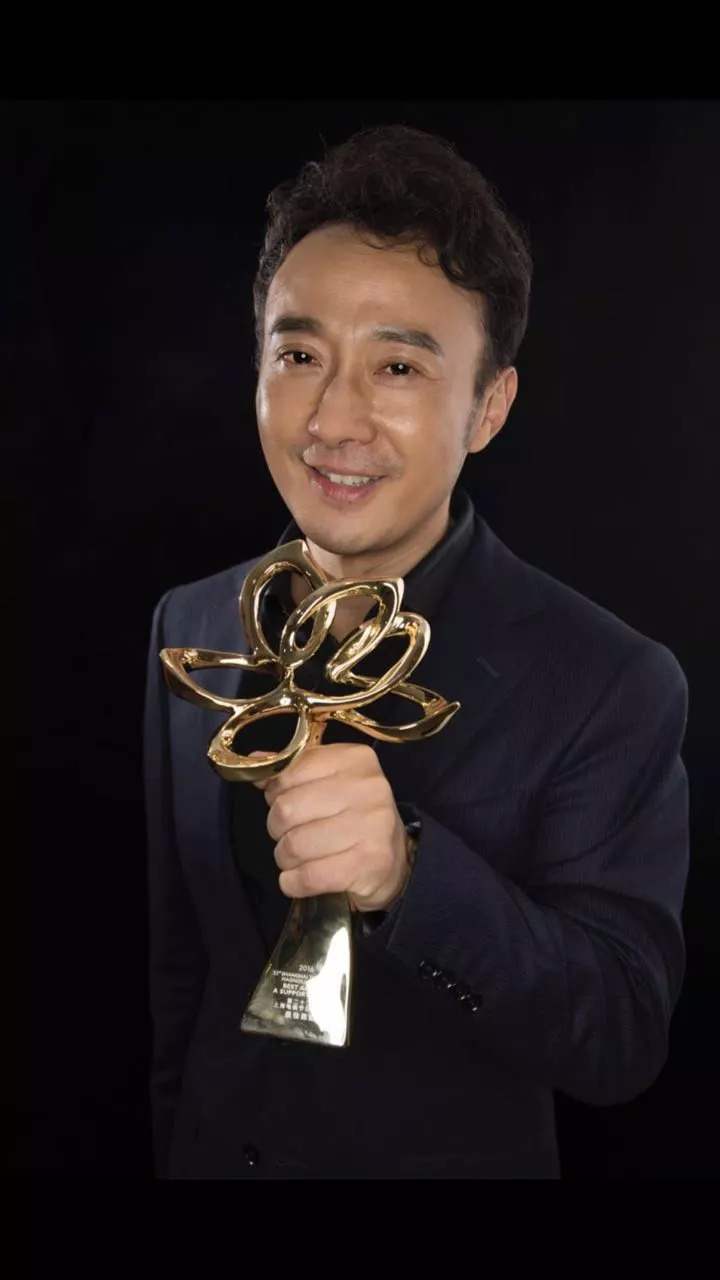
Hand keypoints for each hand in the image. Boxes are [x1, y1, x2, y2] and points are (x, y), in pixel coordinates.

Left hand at [249, 743, 414, 912]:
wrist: (394, 861)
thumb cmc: (354, 817)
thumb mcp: (329, 783)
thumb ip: (293, 771)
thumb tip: (256, 759)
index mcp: (355, 759)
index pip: (288, 772)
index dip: (276, 793)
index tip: (287, 803)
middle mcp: (368, 787)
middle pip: (286, 810)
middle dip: (278, 829)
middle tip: (291, 834)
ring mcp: (372, 826)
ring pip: (294, 845)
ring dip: (286, 858)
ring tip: (298, 858)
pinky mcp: (370, 864)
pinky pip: (309, 876)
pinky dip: (293, 882)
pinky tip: (298, 880)